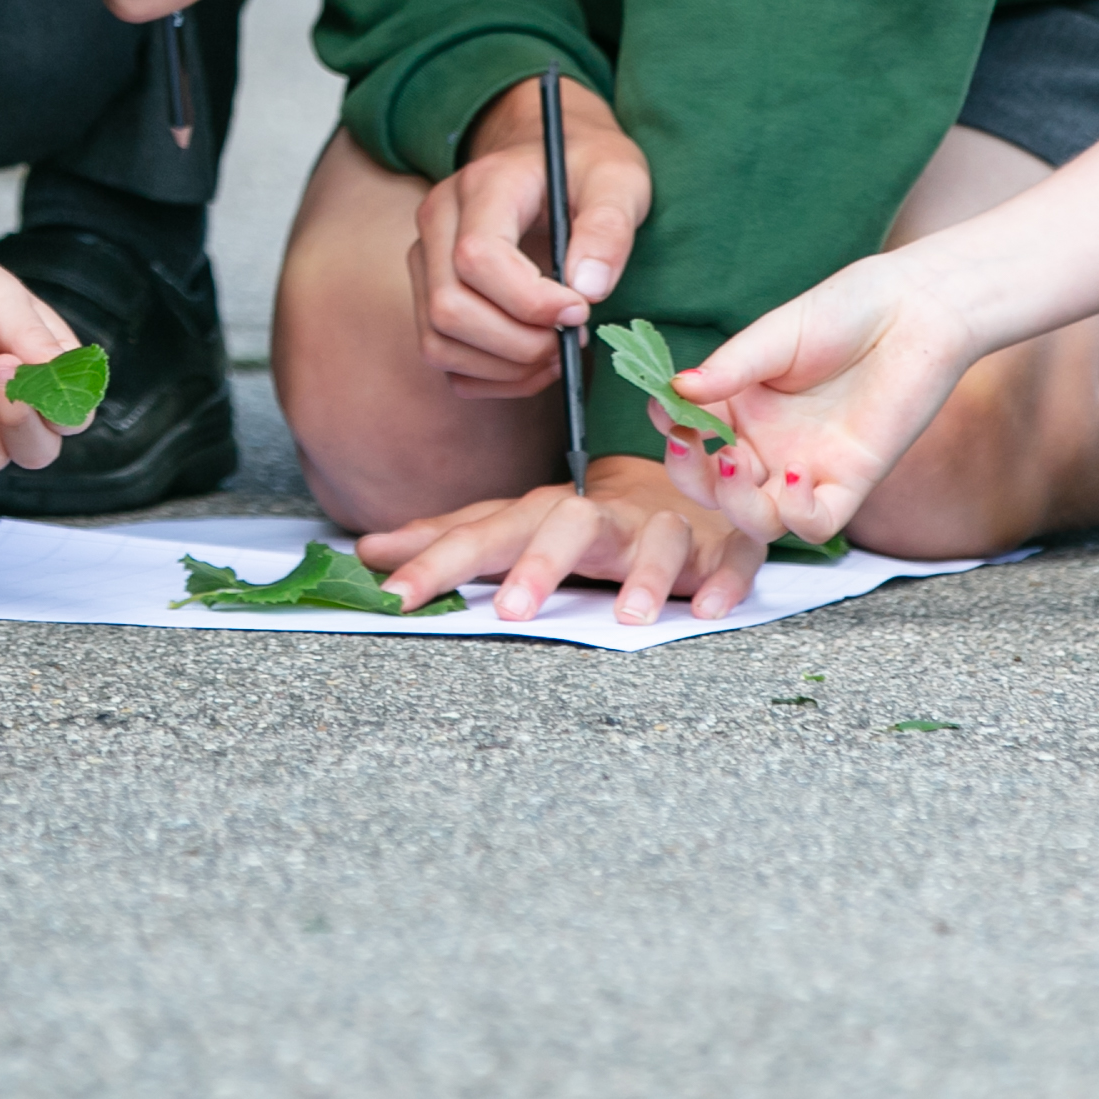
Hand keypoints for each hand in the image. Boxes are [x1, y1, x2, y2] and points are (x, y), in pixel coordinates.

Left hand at [355, 453, 763, 627]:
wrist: (689, 481)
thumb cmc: (590, 520)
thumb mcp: (517, 526)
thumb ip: (451, 540)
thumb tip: (368, 550)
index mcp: (547, 513)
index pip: (486, 532)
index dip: (440, 561)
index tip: (393, 594)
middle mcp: (604, 516)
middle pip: (570, 524)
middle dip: (541, 563)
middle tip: (509, 609)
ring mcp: (667, 528)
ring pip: (658, 540)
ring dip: (645, 575)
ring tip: (626, 616)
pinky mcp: (722, 546)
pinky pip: (731, 558)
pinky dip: (723, 580)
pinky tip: (709, 608)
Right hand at [407, 79, 645, 398]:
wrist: (553, 158)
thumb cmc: (587, 167)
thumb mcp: (618, 180)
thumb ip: (609, 227)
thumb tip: (587, 289)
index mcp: (482, 185)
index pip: (476, 257)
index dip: (529, 301)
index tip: (580, 310)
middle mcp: (438, 220)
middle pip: (449, 308)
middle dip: (519, 344)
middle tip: (572, 338)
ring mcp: (426, 260)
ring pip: (438, 341)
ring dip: (505, 367)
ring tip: (557, 351)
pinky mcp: (429, 293)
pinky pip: (444, 357)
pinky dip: (491, 377)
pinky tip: (534, 362)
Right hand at [643, 260, 982, 553]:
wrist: (917, 310)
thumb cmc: (848, 310)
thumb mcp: (778, 334)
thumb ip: (731, 366)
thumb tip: (675, 389)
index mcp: (740, 406)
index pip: (689, 433)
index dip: (670, 429)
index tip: (665, 409)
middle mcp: (767, 444)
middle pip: (713, 489)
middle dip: (692, 475)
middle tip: (690, 443)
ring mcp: (806, 468)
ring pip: (757, 519)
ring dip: (736, 502)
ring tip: (736, 460)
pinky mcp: (850, 483)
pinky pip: (815, 523)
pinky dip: (798, 513)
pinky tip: (796, 476)